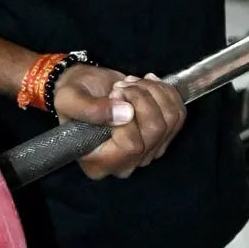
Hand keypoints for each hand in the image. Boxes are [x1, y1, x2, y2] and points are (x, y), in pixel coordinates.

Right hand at [52, 65, 186, 179]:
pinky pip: (179, 114)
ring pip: (170, 120)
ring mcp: (146, 153)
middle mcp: (125, 164)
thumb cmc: (72, 96)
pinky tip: (148, 84)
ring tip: (132, 83)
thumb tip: (126, 113)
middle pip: (155, 131)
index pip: (131, 146)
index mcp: (99, 163)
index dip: (128, 115)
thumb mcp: (69, 99)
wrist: (86, 88)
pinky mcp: (162, 137)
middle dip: (142, 97)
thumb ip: (92, 110)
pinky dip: (166, 92)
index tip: (114, 94)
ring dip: (154, 91)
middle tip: (122, 85)